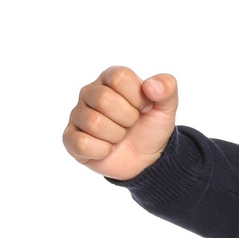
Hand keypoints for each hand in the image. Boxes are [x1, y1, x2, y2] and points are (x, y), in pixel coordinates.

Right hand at [62, 66, 178, 181]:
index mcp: (110, 78)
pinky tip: (107, 148)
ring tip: (120, 136)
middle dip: (127, 118)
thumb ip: (167, 88)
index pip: (119, 78)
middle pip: (103, 99)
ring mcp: (78, 115)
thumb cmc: (151, 127)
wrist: (146, 158)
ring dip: (116, 135)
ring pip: (94, 122)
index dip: (137, 98)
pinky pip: (82, 143)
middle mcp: (90, 92)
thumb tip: (150, 85)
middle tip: (130, 124)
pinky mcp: (71, 138)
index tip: (144, 108)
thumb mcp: (166, 107)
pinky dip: (102, 151)